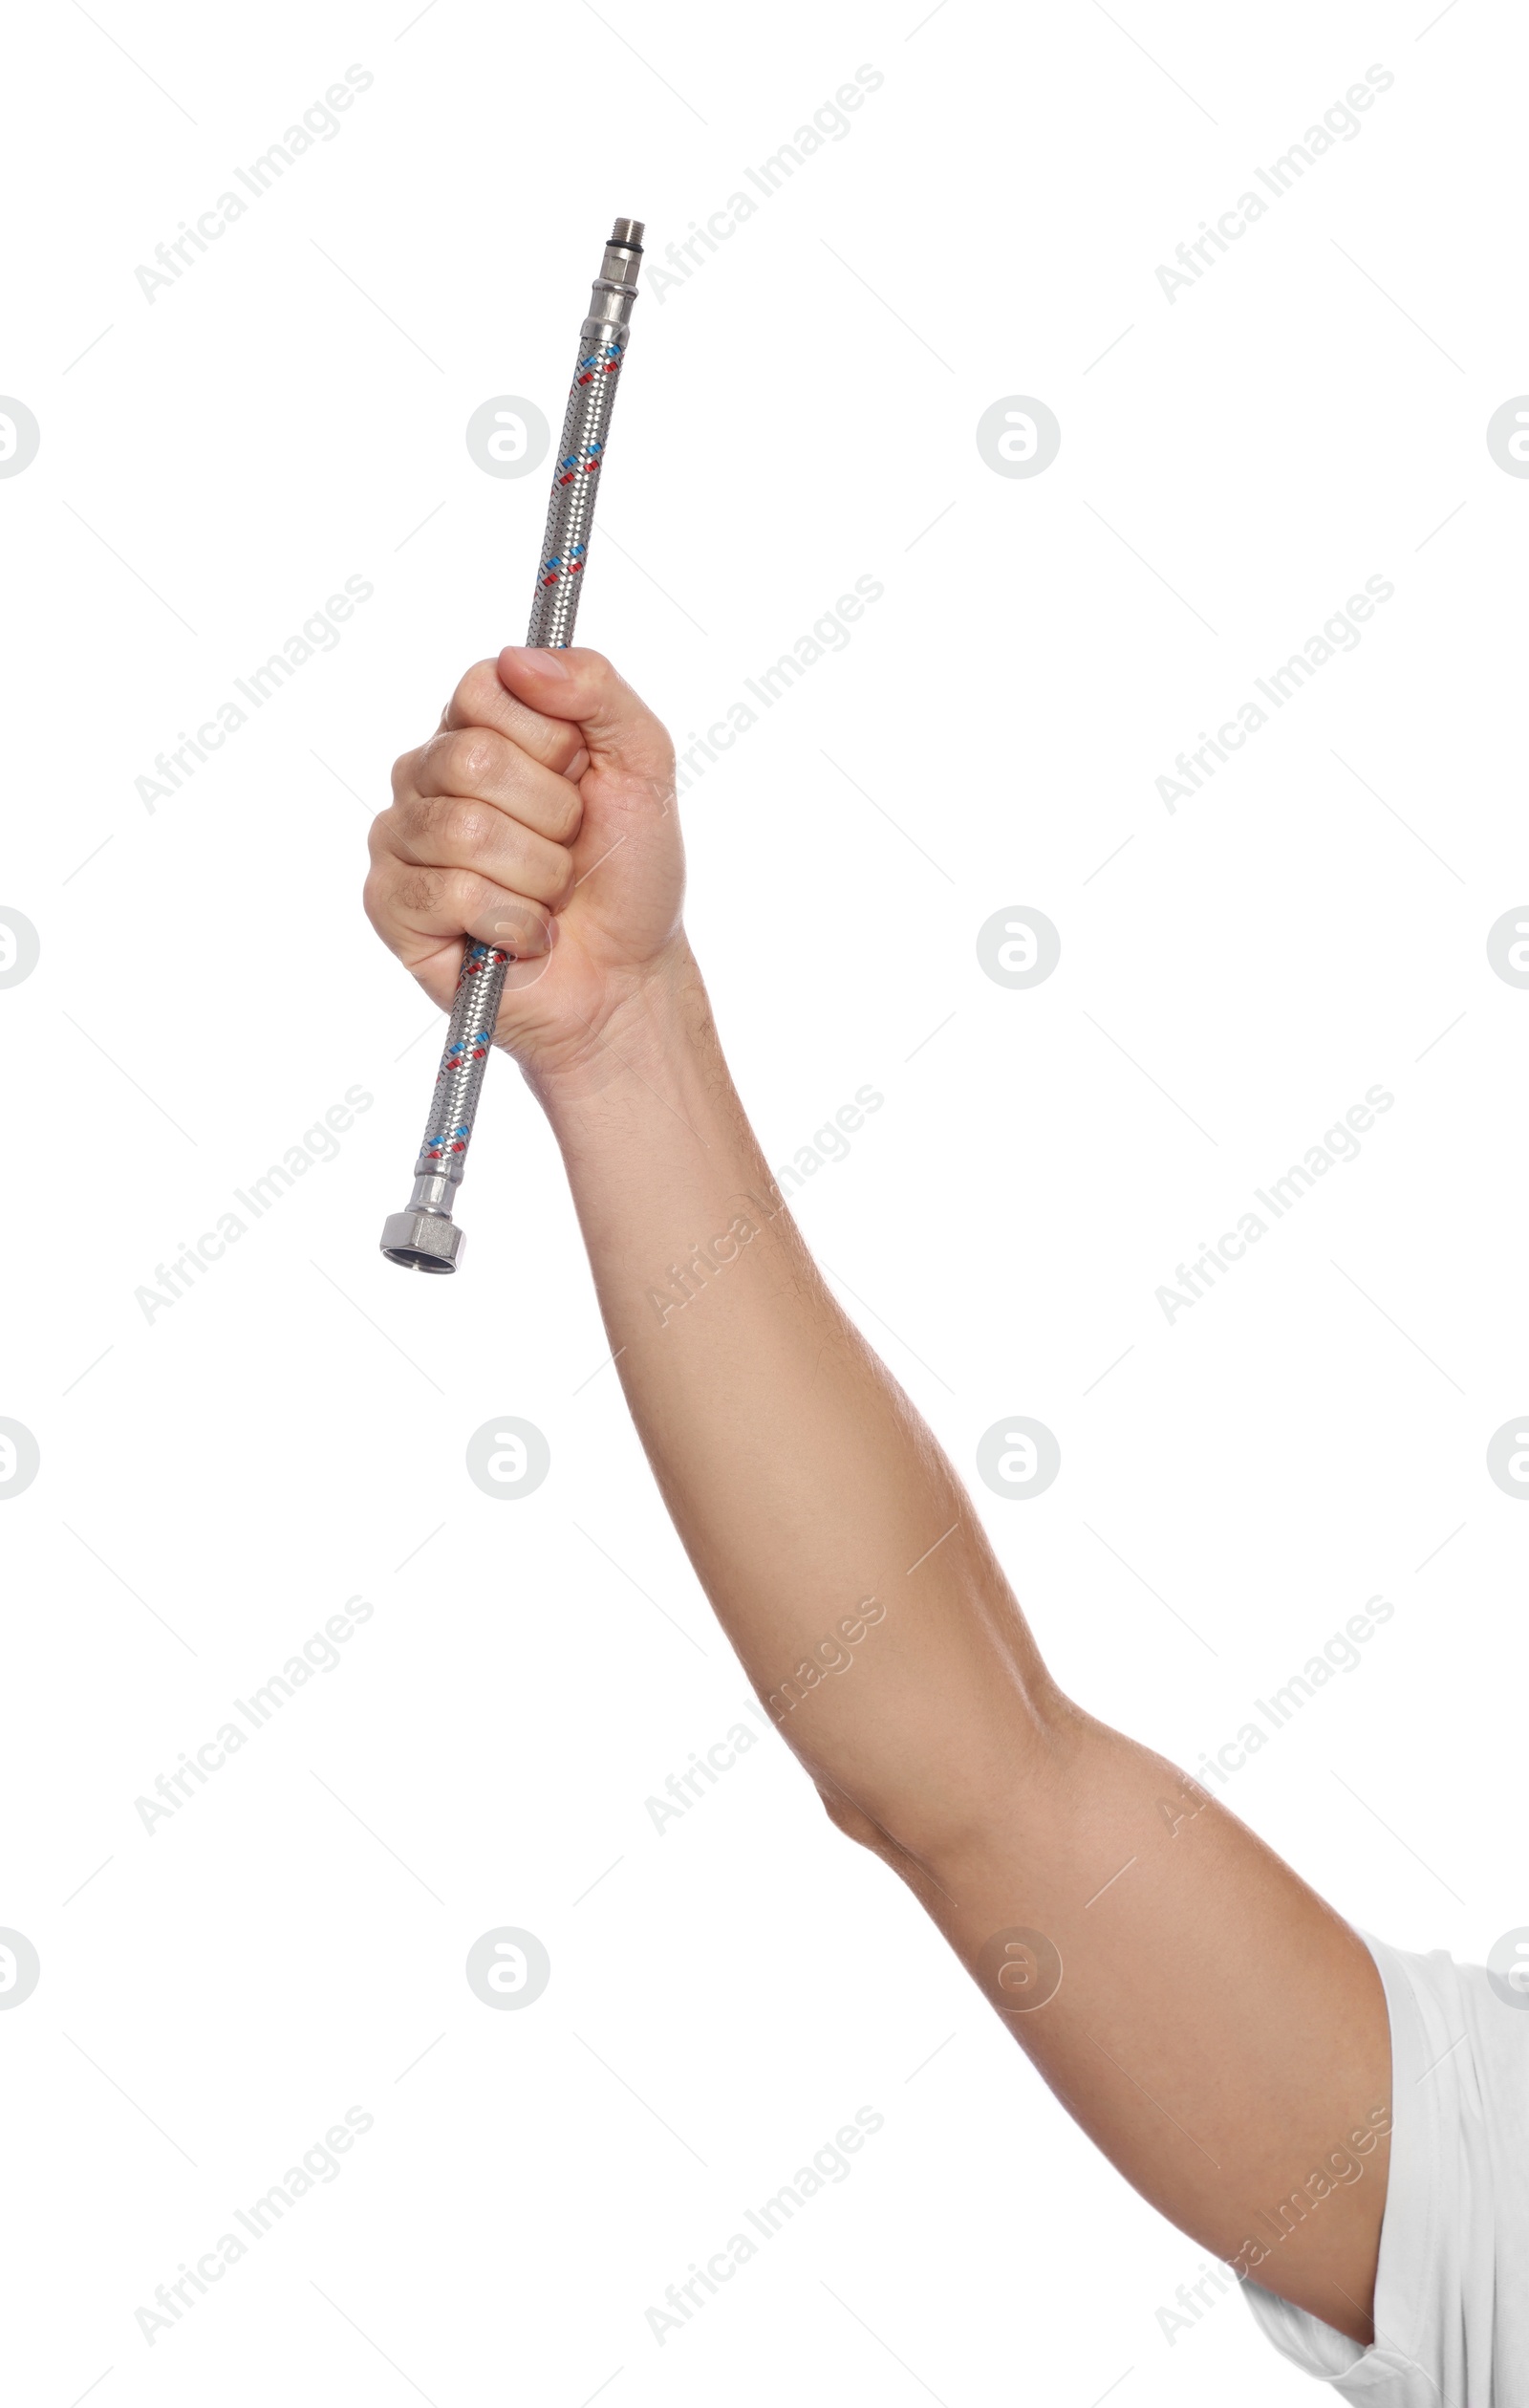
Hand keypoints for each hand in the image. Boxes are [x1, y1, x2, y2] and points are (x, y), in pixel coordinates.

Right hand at [365, 647, 685, 1085]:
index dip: (549, 741)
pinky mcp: (389, 907)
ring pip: (464, 832)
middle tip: (566, 847)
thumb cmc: (627, 872)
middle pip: (471, 762)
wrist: (627, 975)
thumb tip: (518, 657)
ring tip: (547, 896)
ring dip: (537, 876)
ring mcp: (401, 841)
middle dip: (550, 816)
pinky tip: (521, 937)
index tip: (579, 778)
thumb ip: (597, 688)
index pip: (482, 687)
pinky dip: (513, 923)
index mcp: (477, 729)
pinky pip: (450, 893)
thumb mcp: (642, 763)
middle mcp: (426, 775)